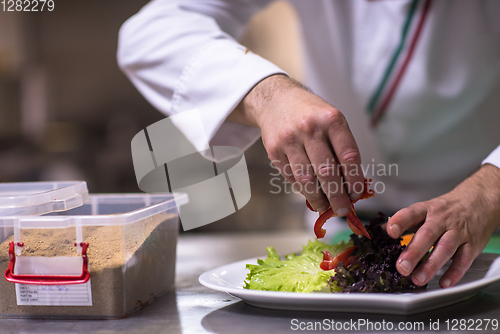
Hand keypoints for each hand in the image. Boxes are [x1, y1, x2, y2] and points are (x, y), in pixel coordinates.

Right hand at [228, 74, 363, 215]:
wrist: (276, 100)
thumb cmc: (311, 114)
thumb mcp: (332, 121)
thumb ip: (342, 149)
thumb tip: (351, 186)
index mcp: (331, 120)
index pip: (348, 156)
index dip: (355, 180)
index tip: (357, 195)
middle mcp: (310, 128)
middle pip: (327, 172)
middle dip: (337, 196)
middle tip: (343, 210)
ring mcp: (289, 139)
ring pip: (306, 179)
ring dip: (318, 198)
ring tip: (326, 207)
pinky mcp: (274, 150)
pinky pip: (291, 177)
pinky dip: (302, 189)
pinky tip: (310, 193)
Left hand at [387, 164, 499, 287]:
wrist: (479, 201)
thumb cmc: (446, 209)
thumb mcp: (424, 209)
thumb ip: (404, 222)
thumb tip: (379, 231)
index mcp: (426, 210)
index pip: (411, 213)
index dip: (400, 221)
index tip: (390, 231)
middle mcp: (442, 220)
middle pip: (427, 235)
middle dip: (414, 252)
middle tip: (401, 267)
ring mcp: (458, 232)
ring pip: (445, 248)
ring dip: (431, 265)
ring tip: (417, 279)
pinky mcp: (472, 244)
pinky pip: (464, 260)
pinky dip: (454, 273)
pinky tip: (444, 283)